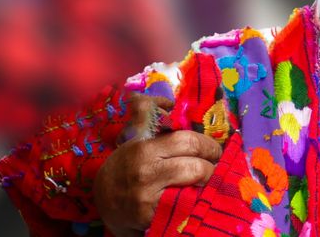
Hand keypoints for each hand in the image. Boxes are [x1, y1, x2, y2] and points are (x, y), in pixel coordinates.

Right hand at [93, 96, 221, 236]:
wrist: (103, 201)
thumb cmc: (124, 164)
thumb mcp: (132, 137)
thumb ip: (147, 114)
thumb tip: (169, 101)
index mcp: (143, 149)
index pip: (187, 140)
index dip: (207, 143)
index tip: (213, 147)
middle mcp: (145, 172)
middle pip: (195, 162)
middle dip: (212, 160)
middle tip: (216, 161)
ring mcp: (148, 197)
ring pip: (195, 181)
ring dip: (209, 178)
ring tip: (210, 176)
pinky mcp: (151, 217)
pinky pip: (187, 203)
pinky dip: (198, 197)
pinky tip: (198, 194)